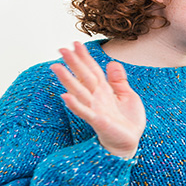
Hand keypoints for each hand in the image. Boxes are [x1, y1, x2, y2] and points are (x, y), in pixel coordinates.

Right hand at [49, 42, 145, 158]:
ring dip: (67, 80)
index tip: (75, 43)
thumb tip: (112, 62)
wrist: (129, 142)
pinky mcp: (98, 121)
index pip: (92, 70)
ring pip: (79, 91)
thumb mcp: (127, 96)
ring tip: (56, 67)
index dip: (84, 57)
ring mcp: (95, 109)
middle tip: (61, 48)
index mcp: (104, 90)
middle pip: (83, 77)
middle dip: (73, 63)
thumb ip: (119, 81)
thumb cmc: (127, 121)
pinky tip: (65, 96)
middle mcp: (97, 98)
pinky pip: (84, 112)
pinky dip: (75, 104)